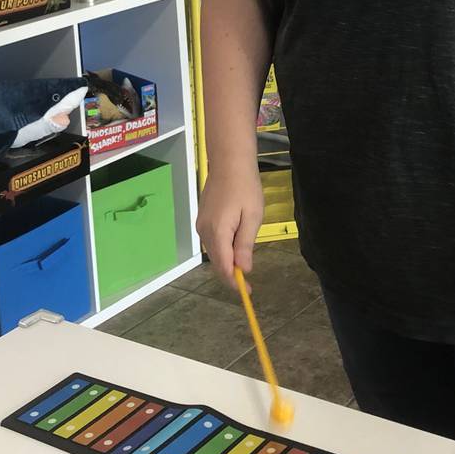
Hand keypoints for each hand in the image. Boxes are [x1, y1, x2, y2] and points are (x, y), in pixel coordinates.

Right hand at [195, 162, 265, 290]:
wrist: (229, 162)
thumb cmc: (245, 186)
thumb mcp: (253, 216)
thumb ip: (245, 244)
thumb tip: (243, 269)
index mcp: (218, 232)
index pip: (223, 266)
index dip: (234, 282)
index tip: (248, 291)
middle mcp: (204, 231)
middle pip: (217, 262)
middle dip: (231, 274)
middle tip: (249, 281)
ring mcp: (201, 224)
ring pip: (214, 252)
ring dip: (228, 261)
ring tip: (244, 262)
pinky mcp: (202, 219)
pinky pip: (212, 241)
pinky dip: (223, 249)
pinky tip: (235, 246)